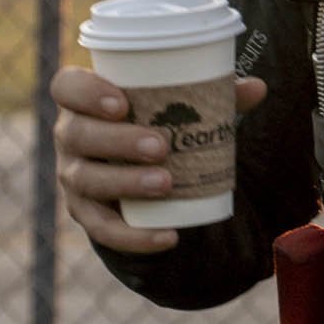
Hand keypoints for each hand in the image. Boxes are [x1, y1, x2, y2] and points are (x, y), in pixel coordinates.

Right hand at [51, 67, 266, 252]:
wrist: (138, 163)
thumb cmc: (155, 118)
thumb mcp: (178, 103)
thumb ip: (215, 93)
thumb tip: (257, 88)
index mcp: (83, 98)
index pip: (66, 86)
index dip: (85, 92)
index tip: (122, 103)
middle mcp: (70, 134)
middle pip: (77, 134)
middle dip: (117, 141)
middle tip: (161, 146)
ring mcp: (72, 174)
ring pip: (85, 180)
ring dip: (125, 183)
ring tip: (166, 183)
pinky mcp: (85, 212)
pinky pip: (102, 229)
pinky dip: (134, 236)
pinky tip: (168, 236)